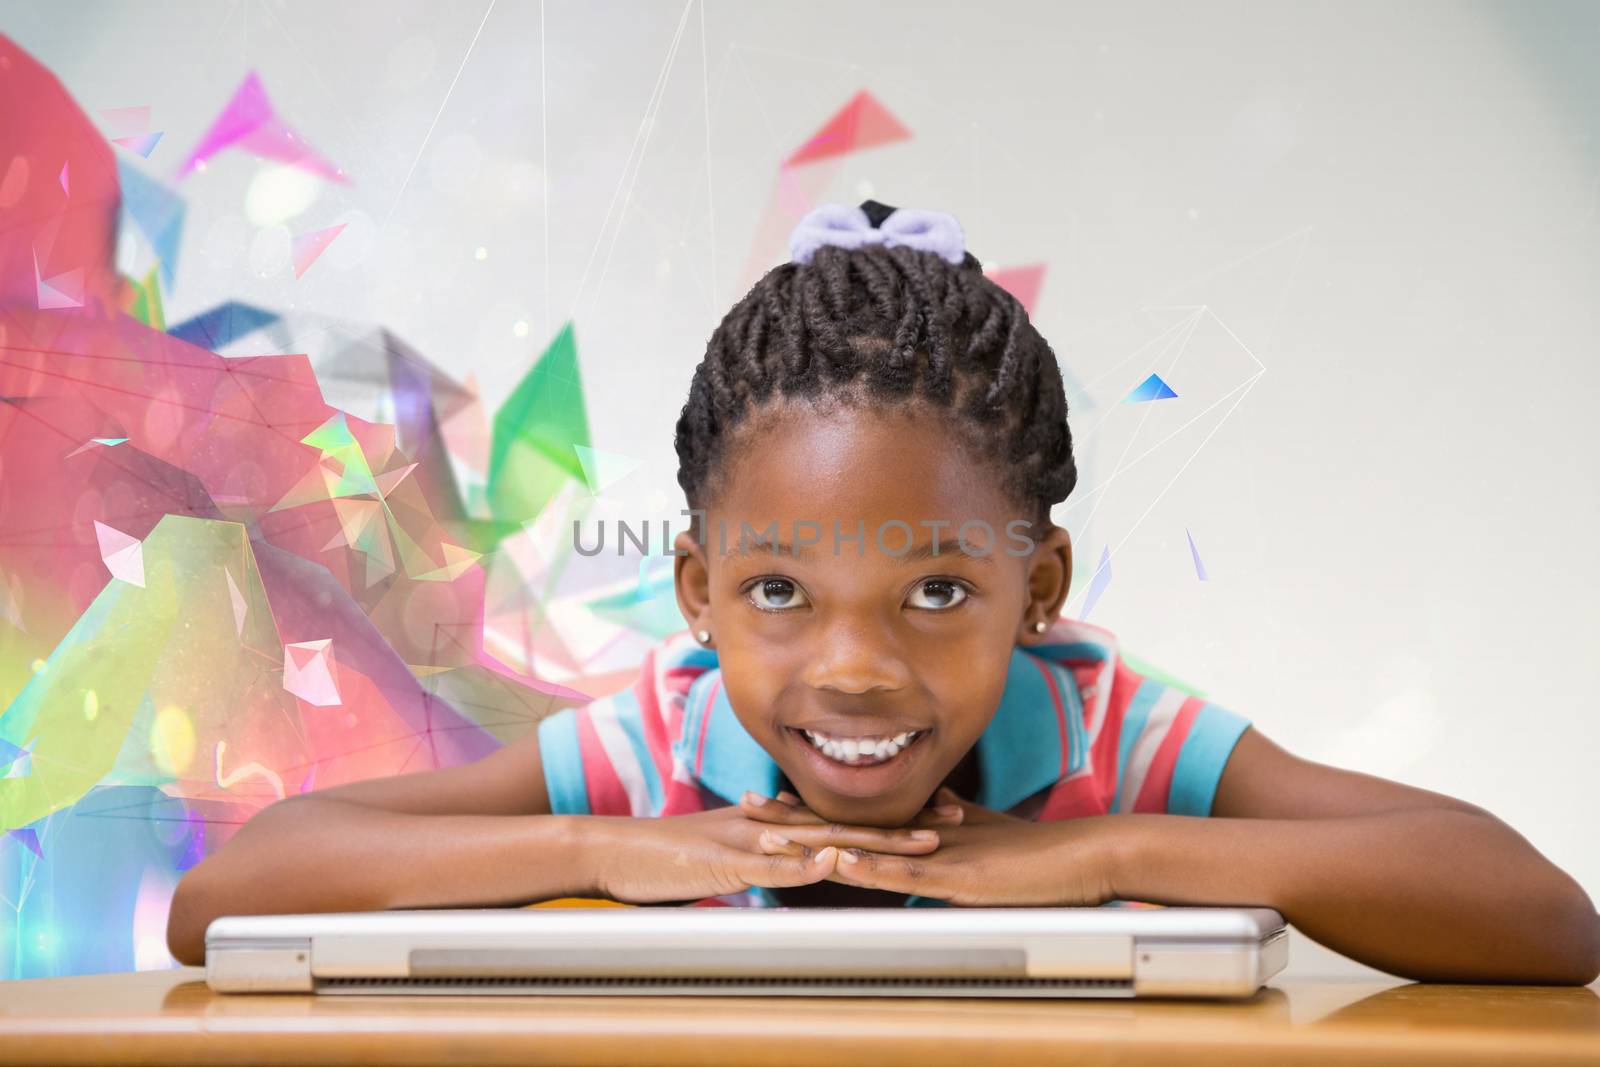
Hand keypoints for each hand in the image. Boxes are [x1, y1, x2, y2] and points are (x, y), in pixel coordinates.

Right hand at [582, 800, 952, 904]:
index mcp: (770, 826)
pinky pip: (772, 864)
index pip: (837, 820)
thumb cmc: (663, 862)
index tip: (931, 817)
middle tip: (954, 820)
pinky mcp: (727, 861)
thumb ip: (762, 856)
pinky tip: (837, 862)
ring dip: (874, 840)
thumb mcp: (724, 859)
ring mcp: (749, 841)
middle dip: (901, 824)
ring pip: (822, 838)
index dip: (885, 820)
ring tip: (922, 840)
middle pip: (846, 822)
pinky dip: (804, 863)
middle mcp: (768, 825)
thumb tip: (796, 858)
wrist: (612, 854)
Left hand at [748, 786, 1115, 906]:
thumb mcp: (982, 836)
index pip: (855, 819)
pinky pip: (907, 874)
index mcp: (921, 830)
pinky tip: (842, 862)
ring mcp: (937, 856)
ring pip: (866, 846)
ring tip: (772, 838)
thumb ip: (952, 822)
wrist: (1080, 858)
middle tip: (747, 807)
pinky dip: (873, 868)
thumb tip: (932, 810)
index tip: (770, 802)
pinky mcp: (958, 877)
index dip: (811, 811)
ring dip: (816, 842)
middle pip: (846, 826)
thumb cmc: (1036, 852)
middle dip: (794, 820)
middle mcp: (921, 837)